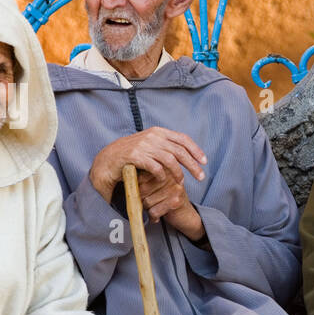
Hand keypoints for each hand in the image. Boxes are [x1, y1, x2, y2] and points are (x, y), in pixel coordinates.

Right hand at [89, 127, 206, 201]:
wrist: (108, 159)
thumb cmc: (132, 155)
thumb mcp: (150, 146)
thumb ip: (165, 146)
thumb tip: (186, 153)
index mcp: (158, 132)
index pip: (183, 139)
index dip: (196, 150)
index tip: (204, 162)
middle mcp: (152, 136)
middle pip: (180, 151)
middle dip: (192, 165)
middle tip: (201, 177)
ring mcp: (144, 145)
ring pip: (170, 160)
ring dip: (178, 173)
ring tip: (181, 182)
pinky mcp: (135, 156)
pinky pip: (155, 168)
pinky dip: (162, 176)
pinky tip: (164, 181)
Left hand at [137, 170, 205, 241]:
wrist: (186, 215)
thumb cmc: (167, 200)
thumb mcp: (156, 186)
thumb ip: (143, 180)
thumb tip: (126, 179)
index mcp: (163, 169)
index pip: (140, 177)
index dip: (138, 188)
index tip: (145, 193)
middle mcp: (169, 176)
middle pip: (142, 189)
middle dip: (142, 200)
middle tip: (151, 202)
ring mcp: (174, 188)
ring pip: (147, 201)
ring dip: (148, 209)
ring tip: (156, 208)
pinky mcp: (176, 201)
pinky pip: (154, 211)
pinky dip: (153, 217)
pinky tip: (159, 215)